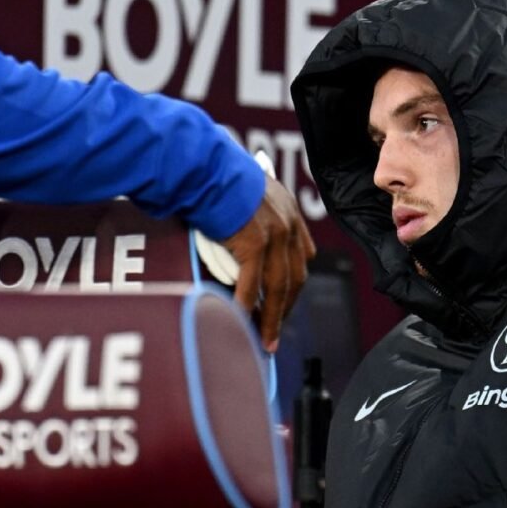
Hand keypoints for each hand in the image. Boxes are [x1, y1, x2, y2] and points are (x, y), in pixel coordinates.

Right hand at [223, 174, 315, 351]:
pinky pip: (252, 284)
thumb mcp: (248, 195)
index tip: (285, 302)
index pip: (302, 257)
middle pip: (295, 278)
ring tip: (263, 340)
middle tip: (274, 332)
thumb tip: (241, 249)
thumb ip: (253, 219)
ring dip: (271, 317)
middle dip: (286, 308)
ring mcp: (275, 235)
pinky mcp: (256, 243)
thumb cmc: (216, 179)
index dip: (294, 283)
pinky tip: (240, 320)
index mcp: (290, 213)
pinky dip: (247, 305)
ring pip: (279, 287)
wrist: (204, 167)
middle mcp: (289, 225)